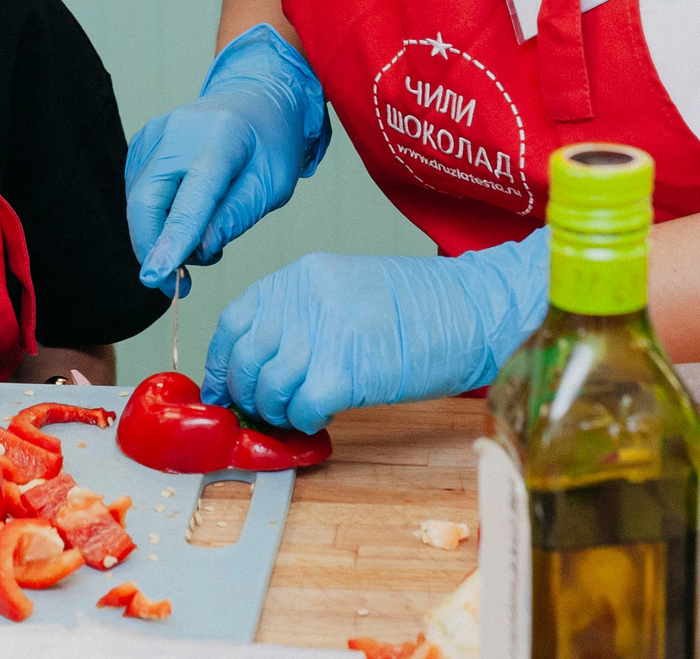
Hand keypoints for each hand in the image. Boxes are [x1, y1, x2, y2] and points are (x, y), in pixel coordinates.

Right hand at [125, 25, 329, 288]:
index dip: (172, 241)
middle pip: (147, 202)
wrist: (256, 99)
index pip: (189, 200)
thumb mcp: (273, 184)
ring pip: (137, 202)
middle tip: (178, 284)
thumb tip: (203, 248)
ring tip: (202, 240)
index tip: (156, 276)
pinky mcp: (143, 141)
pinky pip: (137, 191)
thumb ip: (238, 215)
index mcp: (220, 139)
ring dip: (158, 236)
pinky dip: (155, 216)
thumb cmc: (270, 144)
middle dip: (153, 250)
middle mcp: (178, 132)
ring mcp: (156, 133)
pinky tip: (186, 217)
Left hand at [202, 231, 551, 434]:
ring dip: (279, 413)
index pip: (234, 320)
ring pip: (269, 390)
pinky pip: (301, 410)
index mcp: (302, 275)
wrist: (477, 309)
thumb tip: (264, 362)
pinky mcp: (347, 372)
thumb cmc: (424, 307)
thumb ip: (304, 317)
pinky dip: (305, 424)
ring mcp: (324, 334)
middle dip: (247, 395)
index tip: (223, 388)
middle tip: (263, 412)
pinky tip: (323, 420)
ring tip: (300, 415)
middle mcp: (305, 299)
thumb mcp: (349, 291)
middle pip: (245, 360)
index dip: (222, 362)